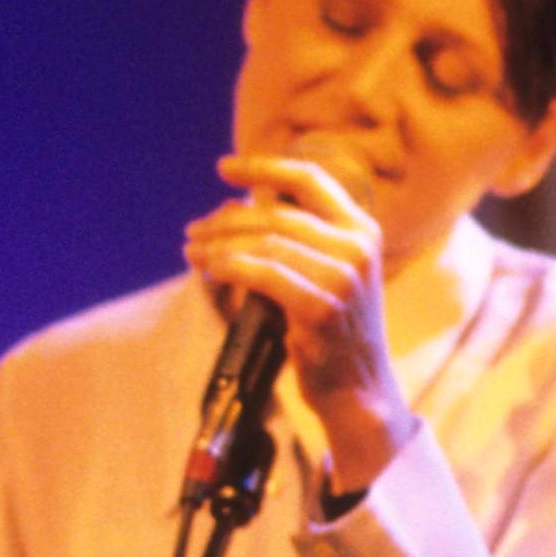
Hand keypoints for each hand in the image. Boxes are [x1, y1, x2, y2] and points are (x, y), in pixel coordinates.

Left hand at [185, 149, 411, 494]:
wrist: (359, 389)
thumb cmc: (333, 332)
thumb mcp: (328, 274)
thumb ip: (296, 240)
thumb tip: (232, 210)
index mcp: (362, 231)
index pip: (310, 179)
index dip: (263, 167)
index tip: (224, 168)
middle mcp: (357, 248)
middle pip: (276, 214)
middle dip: (226, 219)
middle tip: (194, 230)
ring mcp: (343, 277)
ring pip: (265, 243)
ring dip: (219, 245)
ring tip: (193, 250)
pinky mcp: (321, 307)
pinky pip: (261, 274)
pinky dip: (228, 267)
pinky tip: (209, 269)